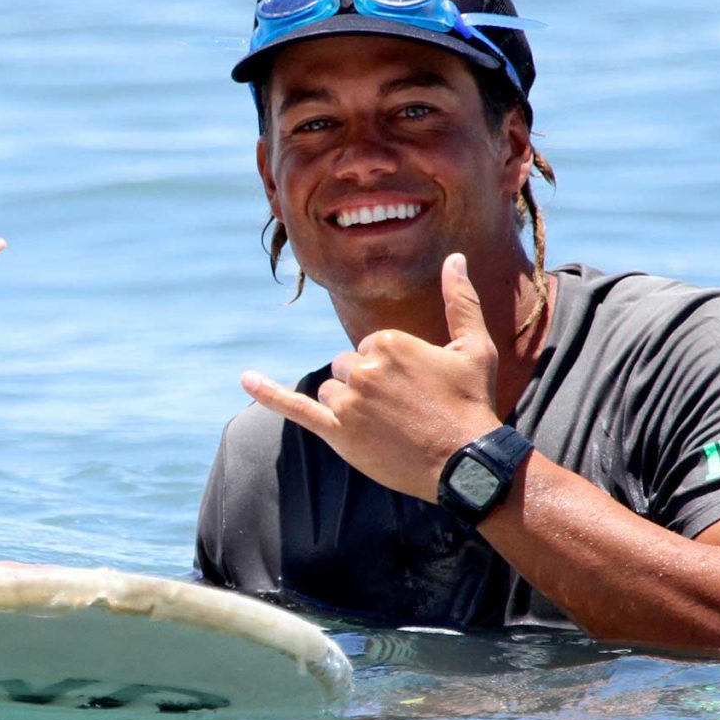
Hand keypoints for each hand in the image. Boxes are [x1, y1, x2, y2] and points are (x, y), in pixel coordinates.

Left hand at [240, 252, 504, 500]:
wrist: (466, 462)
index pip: (372, 348)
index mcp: (389, 341)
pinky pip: (294, 407)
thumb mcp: (474, 346)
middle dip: (370, 386)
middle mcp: (362, 368)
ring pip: (332, 391)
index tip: (418, 388)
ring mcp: (347, 401)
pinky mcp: (336, 432)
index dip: (394, 370)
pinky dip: (268, 393)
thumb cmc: (472, 402)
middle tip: (405, 410)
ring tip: (389, 425)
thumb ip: (461, 299)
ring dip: (351, 405)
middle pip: (348, 368)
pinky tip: (245, 379)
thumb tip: (455, 257)